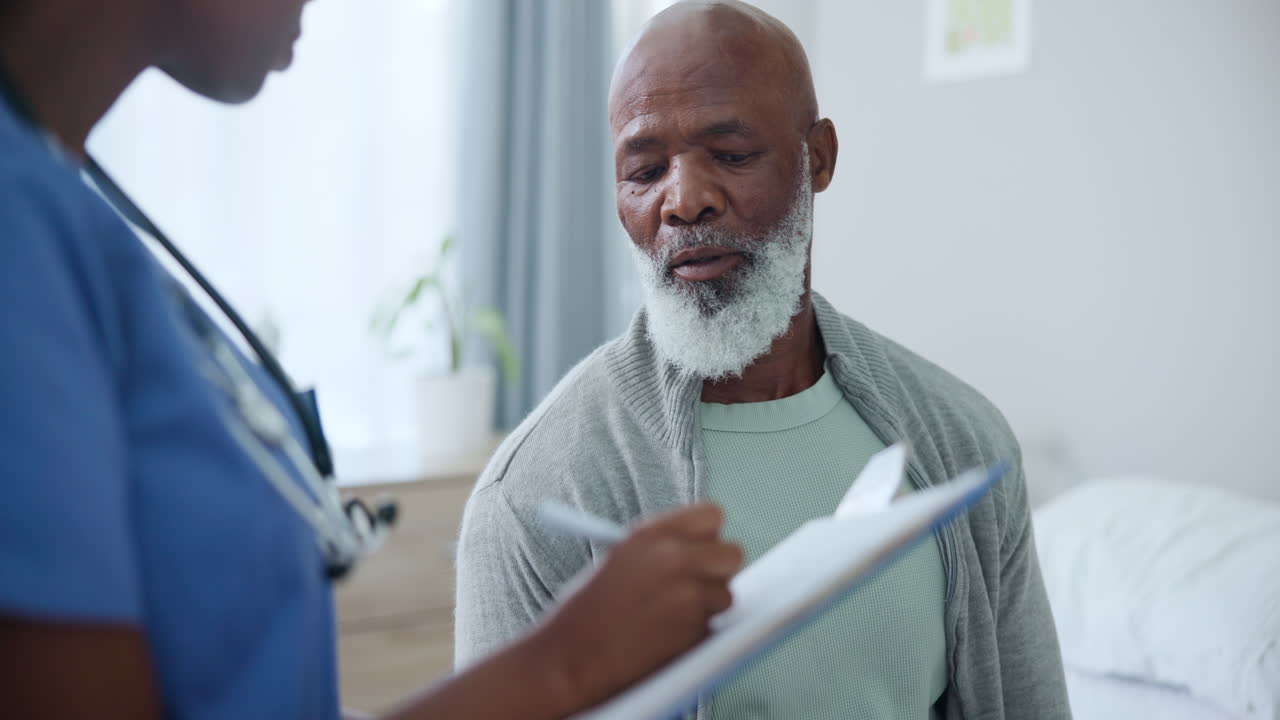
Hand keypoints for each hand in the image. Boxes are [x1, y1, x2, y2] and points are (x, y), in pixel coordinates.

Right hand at [528, 503, 743, 711]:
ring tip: (668, 615)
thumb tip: (700, 548)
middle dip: (718, 569)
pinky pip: (713, 627)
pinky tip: (663, 636)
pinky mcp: (695, 632)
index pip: (712, 515)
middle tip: (701, 581)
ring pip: (726, 595)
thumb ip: (661, 549)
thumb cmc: (585, 610)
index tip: (702, 545)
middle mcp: (674, 560)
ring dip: (707, 606)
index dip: (708, 533)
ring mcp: (688, 597)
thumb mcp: (619, 559)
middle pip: (732, 553)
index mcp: (651, 535)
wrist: (569, 658)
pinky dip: (695, 632)